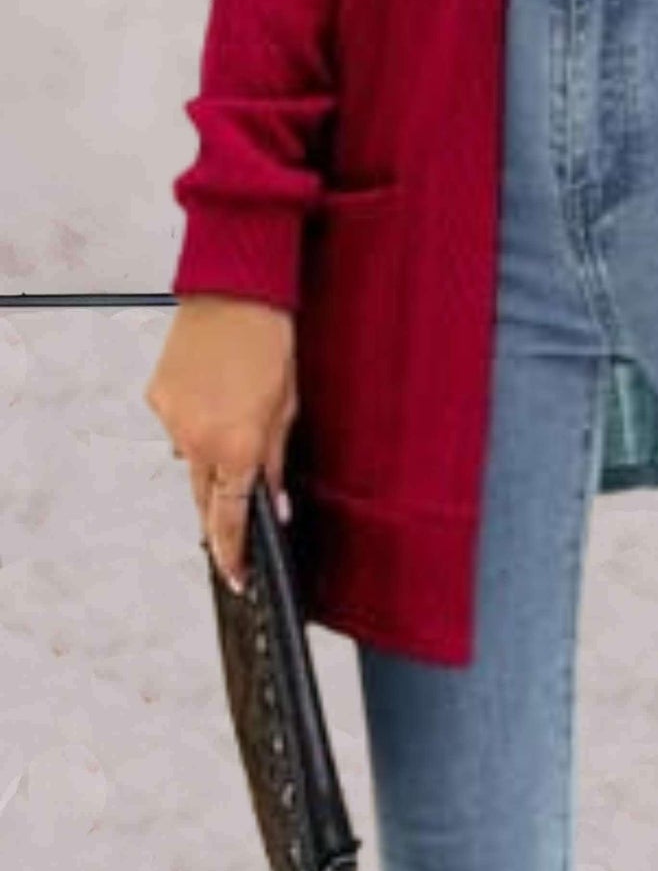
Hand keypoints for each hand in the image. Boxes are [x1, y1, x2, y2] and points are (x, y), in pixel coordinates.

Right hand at [143, 295, 297, 593]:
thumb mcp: (288, 406)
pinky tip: (214, 394)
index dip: (233, 554)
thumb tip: (276, 502)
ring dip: (211, 456)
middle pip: (205, 497)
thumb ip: (276, 460)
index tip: (235, 578)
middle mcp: (198, 441)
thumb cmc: (271, 342)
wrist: (234, 293)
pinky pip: (177, 427)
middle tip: (236, 514)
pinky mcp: (156, 399)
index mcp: (237, 447)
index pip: (230, 519)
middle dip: (220, 509)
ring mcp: (171, 421)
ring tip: (233, 418)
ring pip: (190, 460)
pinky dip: (195, 423)